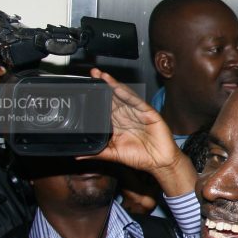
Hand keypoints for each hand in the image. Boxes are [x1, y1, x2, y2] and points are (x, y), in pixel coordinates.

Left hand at [87, 68, 194, 196]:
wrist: (159, 163)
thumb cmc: (141, 157)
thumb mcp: (114, 154)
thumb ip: (97, 153)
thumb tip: (78, 156)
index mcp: (118, 123)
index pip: (105, 105)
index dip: (97, 96)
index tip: (86, 87)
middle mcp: (127, 115)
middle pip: (113, 96)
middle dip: (104, 84)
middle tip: (93, 73)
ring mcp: (138, 113)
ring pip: (125, 95)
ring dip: (114, 85)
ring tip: (103, 76)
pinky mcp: (149, 113)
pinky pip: (137, 102)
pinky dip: (128, 95)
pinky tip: (119, 88)